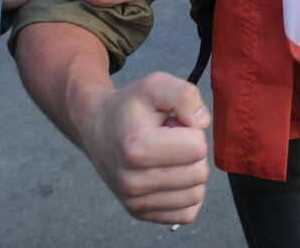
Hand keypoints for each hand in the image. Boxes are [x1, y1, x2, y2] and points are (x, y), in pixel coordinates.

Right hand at [78, 72, 210, 225]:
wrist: (97, 128)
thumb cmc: (129, 107)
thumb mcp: (155, 84)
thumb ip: (185, 95)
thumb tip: (203, 124)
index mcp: (136, 148)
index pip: (198, 148)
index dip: (191, 129)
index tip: (171, 124)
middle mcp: (132, 182)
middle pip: (200, 173)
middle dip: (191, 151)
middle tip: (169, 139)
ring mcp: (135, 202)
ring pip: (196, 194)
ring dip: (189, 172)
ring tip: (166, 155)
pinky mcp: (140, 214)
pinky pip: (187, 213)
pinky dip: (185, 193)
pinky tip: (169, 174)